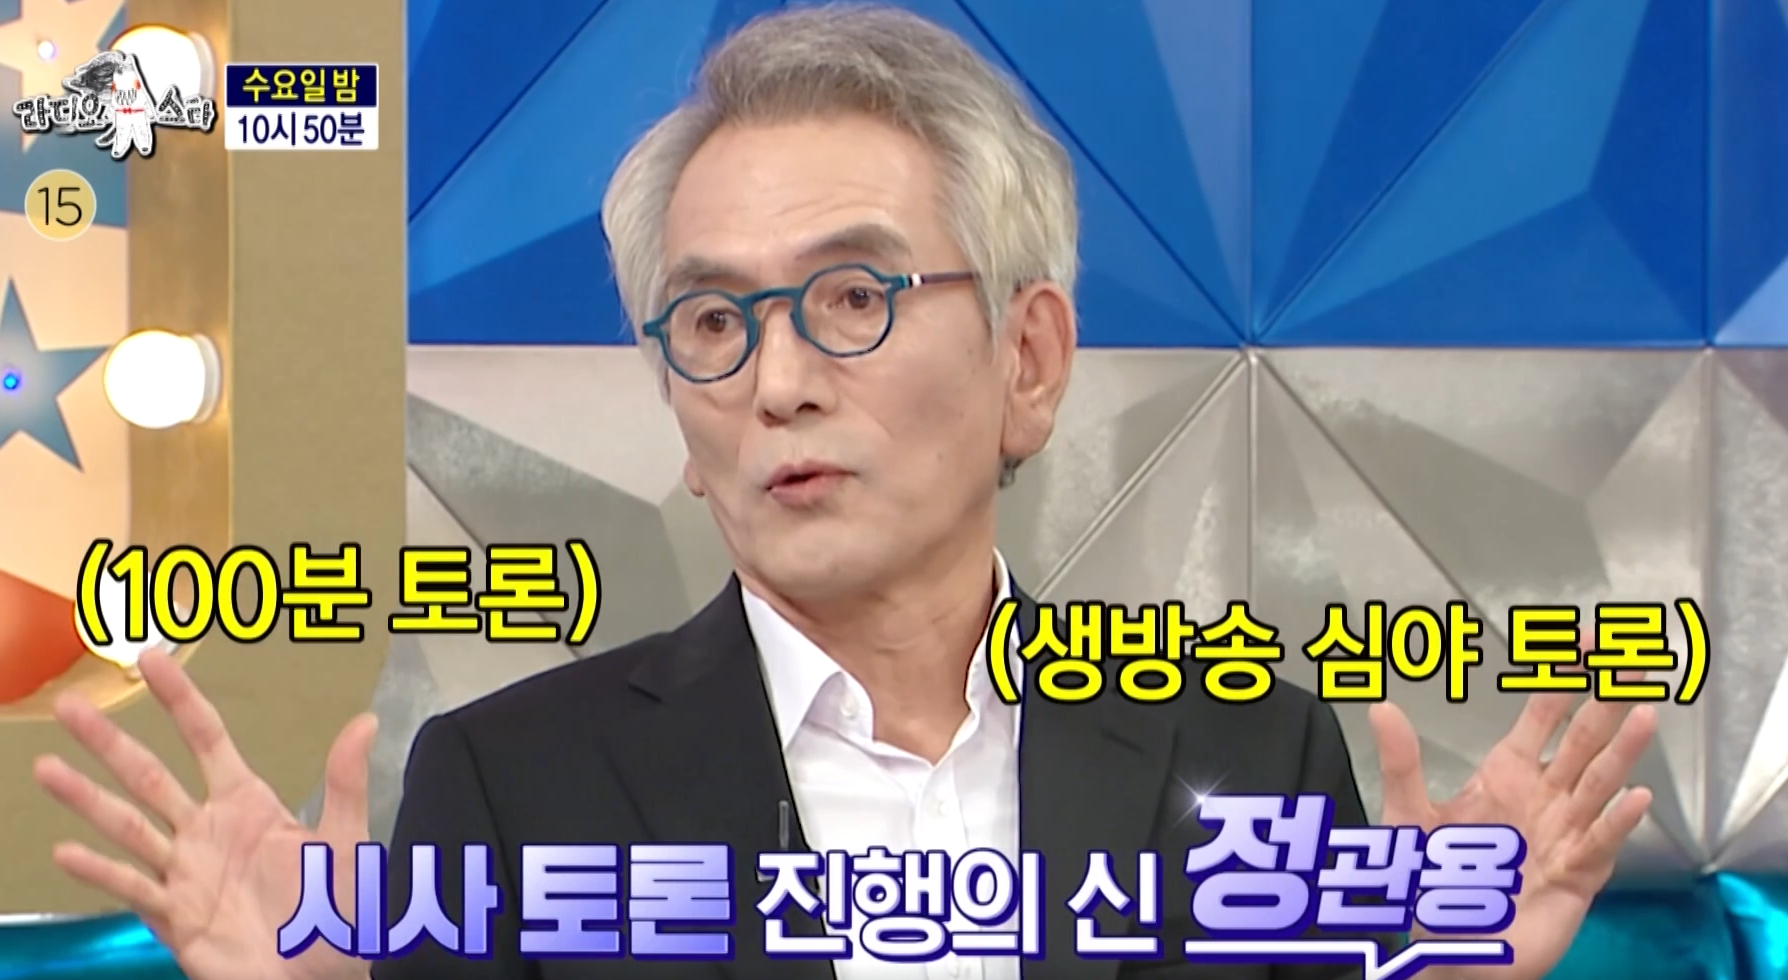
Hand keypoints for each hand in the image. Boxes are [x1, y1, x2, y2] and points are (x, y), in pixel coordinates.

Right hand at [33, 649, 373, 979]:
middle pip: (150, 776)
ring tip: (45, 767)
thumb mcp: (347, 842)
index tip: (151, 660)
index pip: (207, 739)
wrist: (319, 977)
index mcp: (248, 804)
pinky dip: (99, 872)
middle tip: (70, 705)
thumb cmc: (338, 910)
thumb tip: (365, 720)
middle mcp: (207, 830)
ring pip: (127, 826)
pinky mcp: (174, 915)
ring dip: (85, 798)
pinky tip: (66, 851)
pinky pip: (132, 888)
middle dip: (110, 741)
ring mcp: (185, 871)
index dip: (180, 699)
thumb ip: (345, 783)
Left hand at [1369, 675, 1656, 979]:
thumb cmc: (1437, 881)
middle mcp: (1545, 796)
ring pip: (1599, 784)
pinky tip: (1634, 799)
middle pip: (1584, 739)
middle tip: (1633, 661)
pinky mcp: (1577, 875)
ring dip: (1622, 752)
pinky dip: (1616, 821)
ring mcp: (1566, 833)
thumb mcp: (1409, 818)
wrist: (1454, 948)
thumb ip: (1401, 763)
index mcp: (1508, 773)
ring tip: (1644, 713)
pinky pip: (1599, 843)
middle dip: (1607, 701)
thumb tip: (1380, 708)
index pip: (1544, 713)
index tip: (1585, 641)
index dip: (1563, 677)